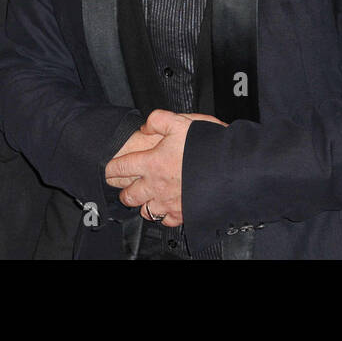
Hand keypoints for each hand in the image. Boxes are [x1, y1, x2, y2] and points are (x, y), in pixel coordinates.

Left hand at [103, 109, 225, 226]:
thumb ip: (158, 120)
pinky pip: (165, 220)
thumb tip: (145, 126)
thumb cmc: (207, 145)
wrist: (231, 168)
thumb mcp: (181, 121)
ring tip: (143, 197)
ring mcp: (169, 202)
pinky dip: (162, 215)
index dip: (111, 168)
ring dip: (141, 203)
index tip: (109, 168)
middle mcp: (156, 185)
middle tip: (123, 185)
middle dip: (123, 190)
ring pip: (144, 210)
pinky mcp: (183, 213)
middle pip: (128, 195)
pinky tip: (165, 207)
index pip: (120, 168)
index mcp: (152, 163)